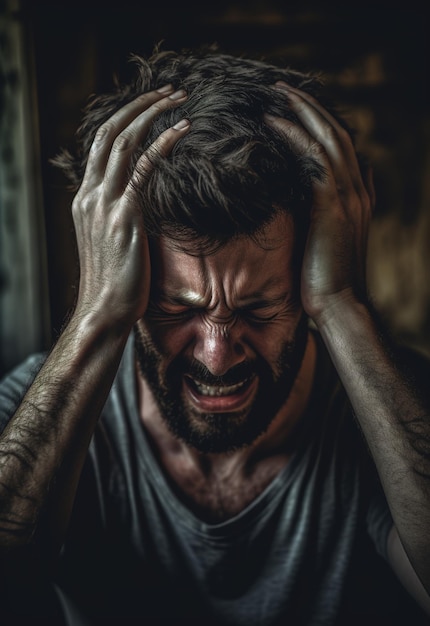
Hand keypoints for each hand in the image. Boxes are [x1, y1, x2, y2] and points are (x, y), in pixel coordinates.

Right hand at [71, 86, 189, 329]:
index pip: (101, 146)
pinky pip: (145, 167)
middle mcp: (91, 195)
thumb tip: (146, 205)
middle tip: (168, 90)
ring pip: (125, 141)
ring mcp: (105, 203)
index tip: (149, 106)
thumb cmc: (114, 283)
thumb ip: (122, 217)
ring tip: (178, 98)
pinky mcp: (126, 216)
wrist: (104, 310)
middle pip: (110, 132)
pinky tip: (183, 129)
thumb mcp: (112, 243)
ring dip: (152, 113)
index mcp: (85, 199)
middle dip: (139, 105)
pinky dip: (164, 143)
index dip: (125, 119)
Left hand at [265, 82, 374, 323]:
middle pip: (337, 133)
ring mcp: (348, 196)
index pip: (343, 148)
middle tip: (283, 89)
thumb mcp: (323, 240)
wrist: (338, 304)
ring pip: (328, 138)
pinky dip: (293, 136)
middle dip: (311, 107)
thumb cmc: (323, 278)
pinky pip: (313, 159)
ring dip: (302, 111)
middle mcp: (357, 189)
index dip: (321, 124)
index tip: (296, 110)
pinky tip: (272, 123)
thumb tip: (306, 196)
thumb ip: (320, 213)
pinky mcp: (332, 205)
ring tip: (277, 93)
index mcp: (357, 196)